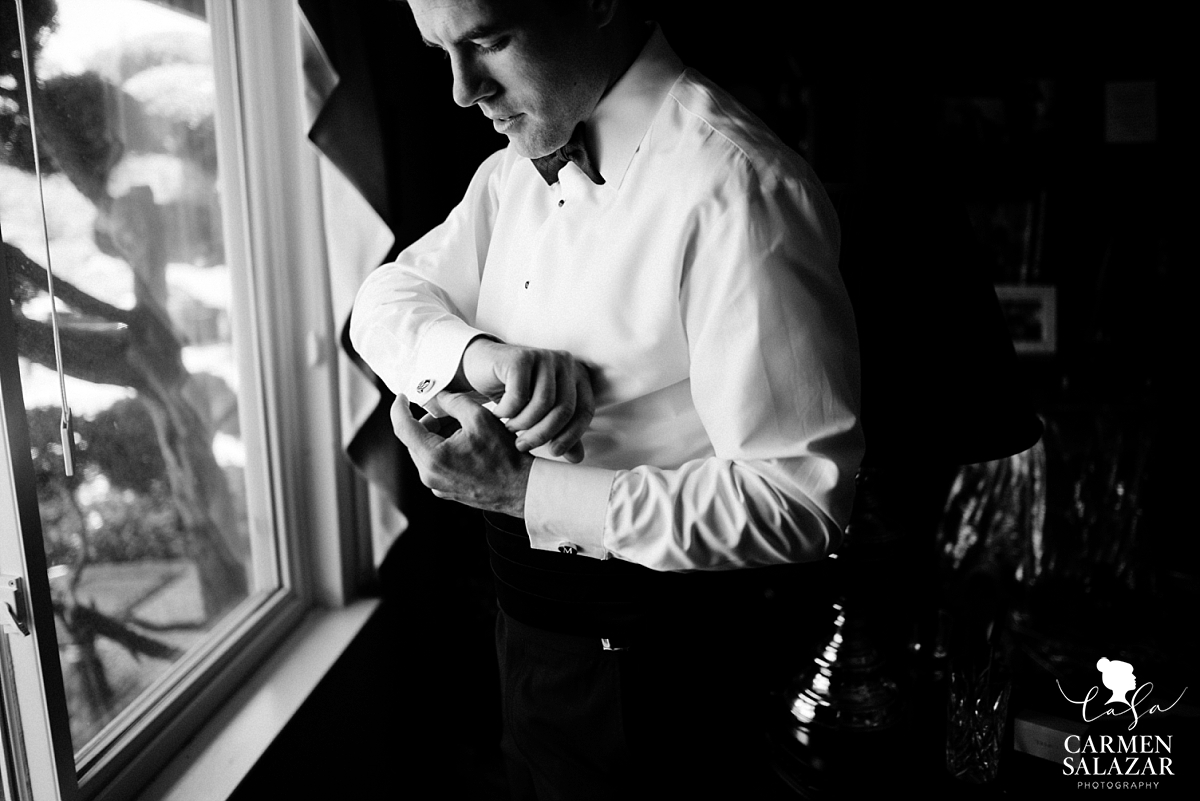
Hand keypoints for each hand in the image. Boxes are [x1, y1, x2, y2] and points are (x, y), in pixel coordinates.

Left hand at [391, 392, 532, 516]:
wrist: (521, 488)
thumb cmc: (505, 455)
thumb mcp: (480, 418)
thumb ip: (453, 402)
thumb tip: (437, 395)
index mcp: (433, 457)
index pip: (403, 427)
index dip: (399, 408)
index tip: (402, 397)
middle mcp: (430, 475)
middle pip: (414, 440)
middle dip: (426, 421)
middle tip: (445, 410)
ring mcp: (437, 486)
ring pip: (424, 452)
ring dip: (435, 436)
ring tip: (460, 427)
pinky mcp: (445, 491)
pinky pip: (434, 465)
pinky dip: (442, 450)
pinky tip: (464, 444)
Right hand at [453, 337, 594, 462]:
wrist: (481, 366)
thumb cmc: (514, 393)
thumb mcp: (540, 415)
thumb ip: (559, 433)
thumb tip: (576, 458)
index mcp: (577, 375)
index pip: (584, 410)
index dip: (572, 436)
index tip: (554, 452)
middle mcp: (565, 362)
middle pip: (564, 409)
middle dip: (543, 434)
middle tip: (523, 445)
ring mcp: (543, 356)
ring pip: (543, 403)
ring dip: (523, 424)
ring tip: (510, 428)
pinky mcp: (520, 358)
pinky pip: (519, 396)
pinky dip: (507, 411)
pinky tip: (499, 413)